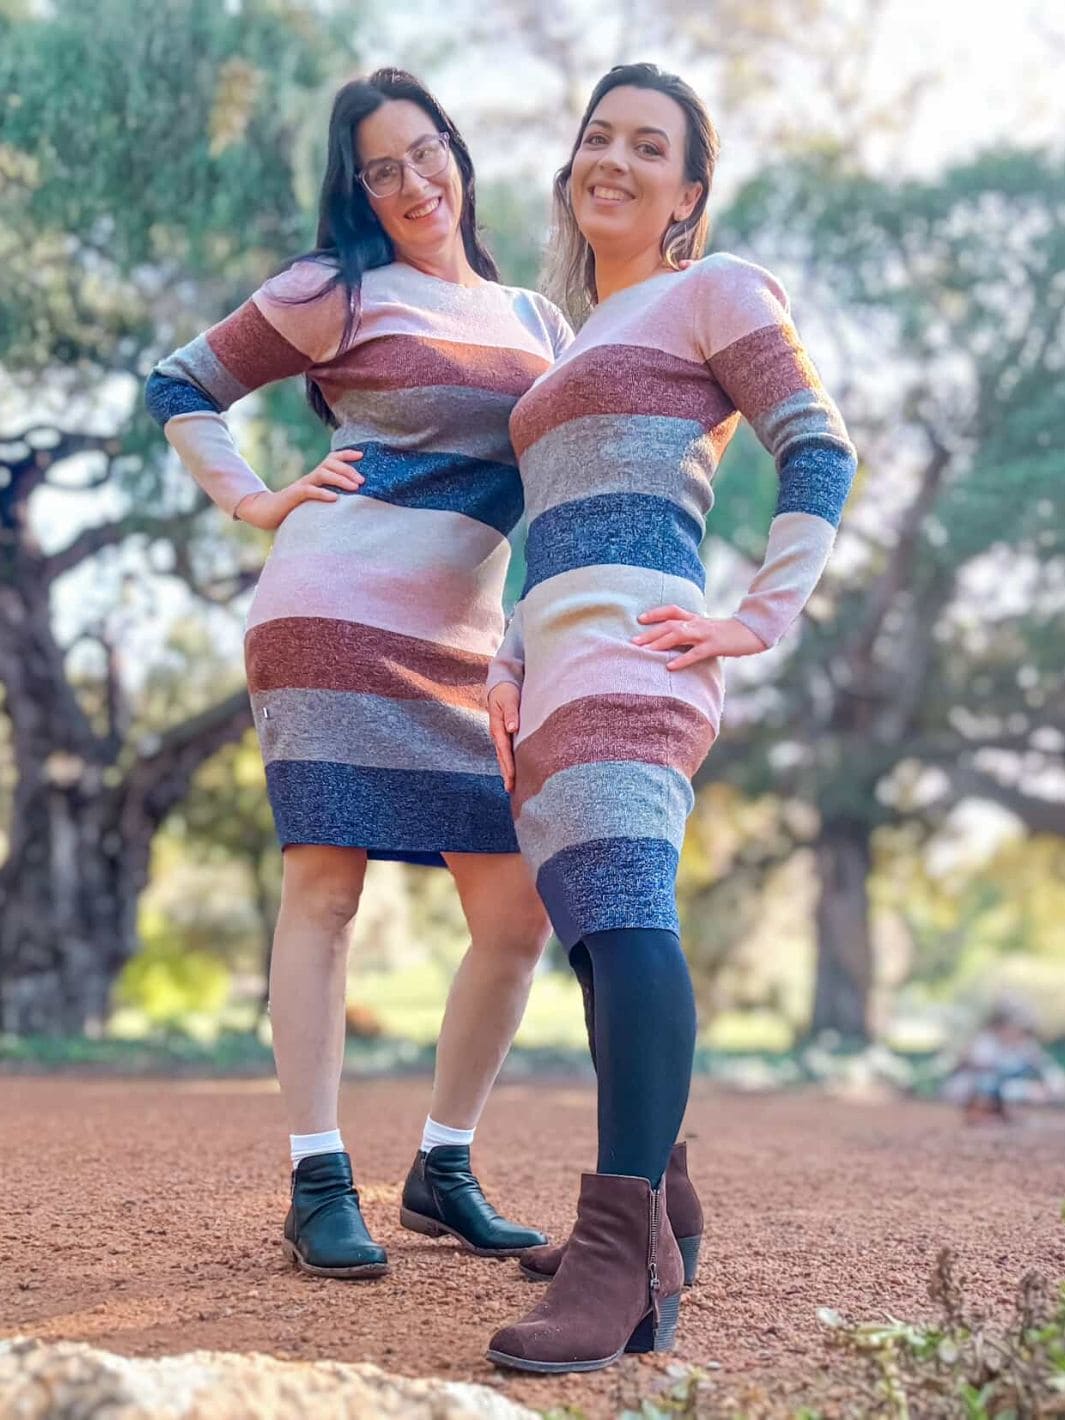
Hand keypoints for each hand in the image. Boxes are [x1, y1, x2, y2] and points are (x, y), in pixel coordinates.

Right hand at [235, 448, 364, 528]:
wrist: (269, 512)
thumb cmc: (296, 507)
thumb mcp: (316, 499)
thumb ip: (330, 494)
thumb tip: (353, 497)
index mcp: (316, 475)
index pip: (332, 458)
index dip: (346, 454)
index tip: (362, 455)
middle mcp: (311, 477)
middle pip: (330, 464)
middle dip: (348, 470)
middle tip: (363, 481)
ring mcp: (302, 485)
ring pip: (323, 474)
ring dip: (340, 479)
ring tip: (355, 487)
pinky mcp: (295, 495)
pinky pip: (310, 491)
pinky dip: (323, 493)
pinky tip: (335, 498)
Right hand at [487, 682, 520, 792]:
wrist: (499, 686)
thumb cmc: (506, 692)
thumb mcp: (509, 699)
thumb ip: (511, 713)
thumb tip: (512, 728)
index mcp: (497, 727)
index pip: (503, 749)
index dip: (508, 763)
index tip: (512, 776)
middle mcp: (497, 734)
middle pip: (501, 757)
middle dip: (505, 773)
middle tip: (510, 789)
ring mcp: (499, 736)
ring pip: (503, 756)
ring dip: (506, 771)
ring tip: (510, 787)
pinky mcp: (504, 735)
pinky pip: (506, 752)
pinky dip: (509, 763)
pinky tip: (513, 772)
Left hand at [633, 608, 765, 668]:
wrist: (753, 633)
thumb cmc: (729, 634)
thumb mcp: (708, 630)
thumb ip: (693, 633)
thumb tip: (677, 641)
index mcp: (696, 618)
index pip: (673, 610)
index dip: (656, 613)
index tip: (640, 618)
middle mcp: (698, 623)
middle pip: (670, 624)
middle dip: (650, 632)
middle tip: (633, 642)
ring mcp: (706, 634)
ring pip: (679, 635)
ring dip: (660, 643)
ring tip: (645, 651)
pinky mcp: (715, 646)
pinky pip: (695, 653)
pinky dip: (682, 660)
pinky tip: (670, 667)